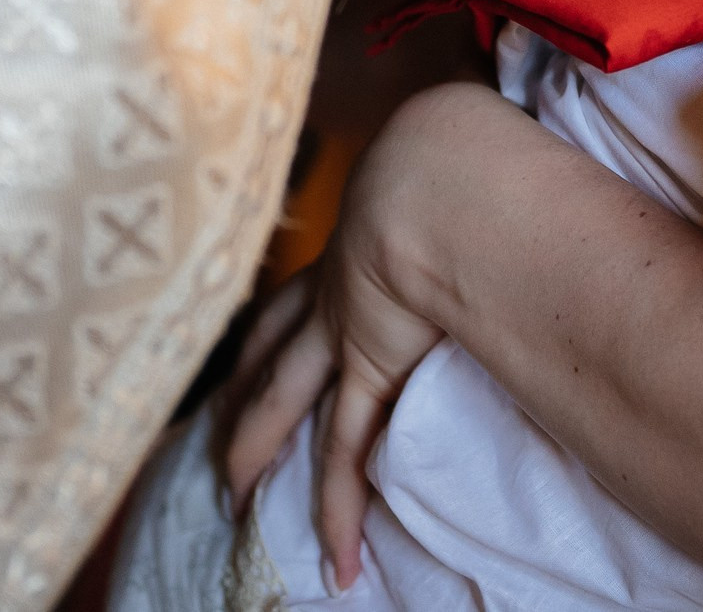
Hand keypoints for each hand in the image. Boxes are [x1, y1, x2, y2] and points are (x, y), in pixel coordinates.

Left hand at [219, 155, 451, 590]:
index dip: (270, 332)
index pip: (294, 299)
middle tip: (214, 439)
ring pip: (280, 403)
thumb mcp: (441, 159)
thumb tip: (489, 145)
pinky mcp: (370, 371)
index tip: (256, 354)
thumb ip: (455, 163)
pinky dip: (340, 507)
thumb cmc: (450, 147)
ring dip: (254, 450)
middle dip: (238, 396)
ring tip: (235, 495)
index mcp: (346, 245)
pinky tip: (336, 556)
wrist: (437, 167)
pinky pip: (348, 451)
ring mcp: (340, 334)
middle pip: (265, 354)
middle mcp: (328, 293)